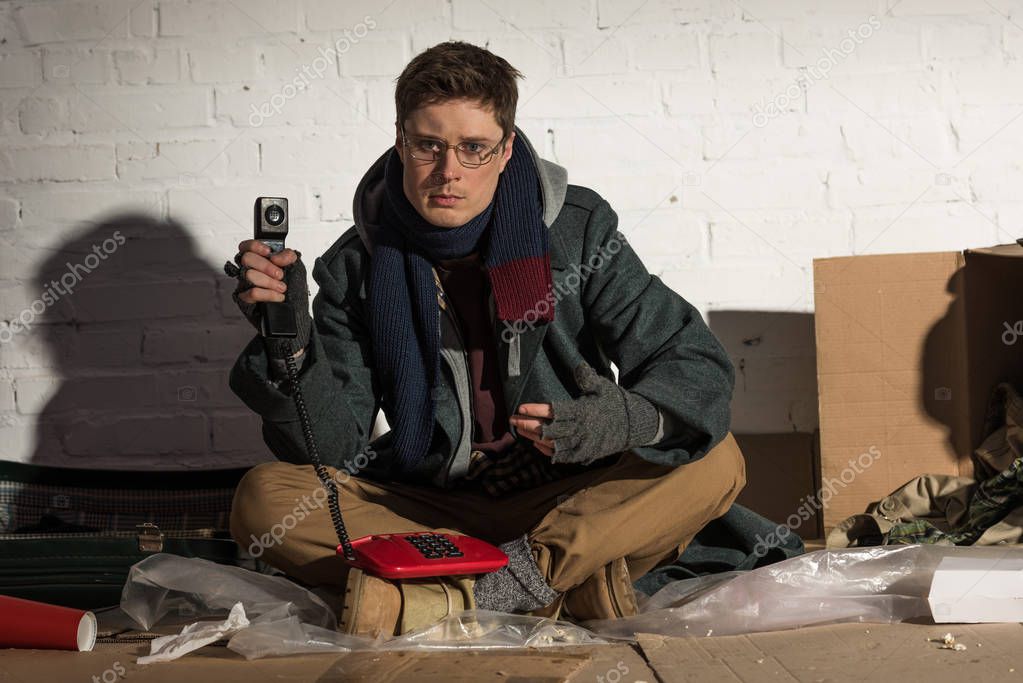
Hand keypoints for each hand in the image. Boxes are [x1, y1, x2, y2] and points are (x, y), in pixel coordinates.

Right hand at [228, 240, 310, 359]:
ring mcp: (245, 286)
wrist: (297, 315)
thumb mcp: (297, 269)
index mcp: (260, 261)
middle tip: (280, 275)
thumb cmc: (294, 292)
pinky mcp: (244, 300)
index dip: (255, 246)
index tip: (268, 252)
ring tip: (282, 288)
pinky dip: (268, 294)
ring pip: (249, 275)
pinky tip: (278, 298)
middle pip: (246, 258)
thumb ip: (289, 257)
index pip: (247, 247)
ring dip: (269, 282)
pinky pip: (252, 292)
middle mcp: (249, 271)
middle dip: (266, 266)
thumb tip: (276, 256)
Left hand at [531, 362, 659, 464]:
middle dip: (528, 425)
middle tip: (512, 420)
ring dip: (533, 438)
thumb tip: (578, 366)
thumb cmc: (615, 403)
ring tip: (519, 431)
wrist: (634, 426)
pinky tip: (536, 444)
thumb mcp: (603, 387)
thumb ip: (588, 379)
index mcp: (584, 412)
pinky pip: (562, 456)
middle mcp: (581, 431)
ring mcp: (582, 445)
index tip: (521, 407)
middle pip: (548, 430)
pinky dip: (548, 451)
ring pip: (552, 444)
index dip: (536, 410)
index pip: (555, 411)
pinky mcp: (584, 454)